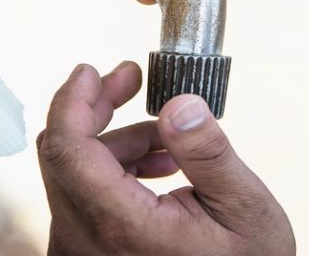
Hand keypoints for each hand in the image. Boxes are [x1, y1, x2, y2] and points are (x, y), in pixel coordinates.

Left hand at [37, 62, 294, 255]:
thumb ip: (207, 152)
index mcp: (122, 225)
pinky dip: (112, 171)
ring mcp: (80, 251)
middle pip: (64, 153)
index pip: (67, 149)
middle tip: (132, 80)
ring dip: (113, 142)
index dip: (73, 100)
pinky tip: (158, 168)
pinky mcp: (86, 254)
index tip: (91, 70)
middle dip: (96, 108)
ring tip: (167, 139)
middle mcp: (86, 242)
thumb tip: (177, 104)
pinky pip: (81, 199)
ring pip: (72, 173)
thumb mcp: (244, 208)